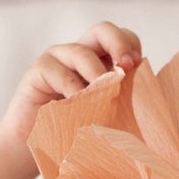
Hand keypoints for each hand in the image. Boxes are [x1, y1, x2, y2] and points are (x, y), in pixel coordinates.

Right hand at [0, 21, 142, 147]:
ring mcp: (57, 59)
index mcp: (100, 61)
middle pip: (103, 30)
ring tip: (103, 95)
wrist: (32, 148)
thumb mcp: (102, 114)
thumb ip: (119, 100)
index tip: (137, 68)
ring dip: (97, 74)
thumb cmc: (71, 132)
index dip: (132, 47)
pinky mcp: (38, 71)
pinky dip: (74, 89)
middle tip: (126, 67)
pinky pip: (60, 73)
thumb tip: (146, 99)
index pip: (122, 39)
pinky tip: (78, 104)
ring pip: (82, 53)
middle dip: (119, 44)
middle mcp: (79, 54)